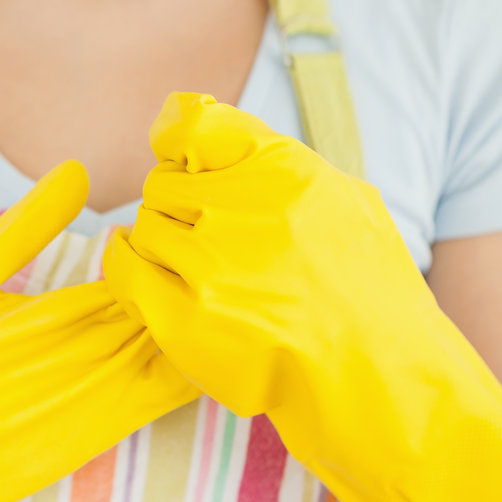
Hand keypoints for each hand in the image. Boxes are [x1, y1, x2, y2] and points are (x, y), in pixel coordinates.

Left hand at [104, 92, 501, 501]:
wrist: (376, 378)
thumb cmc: (366, 292)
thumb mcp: (346, 201)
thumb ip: (275, 161)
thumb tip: (193, 123)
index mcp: (285, 171)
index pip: (194, 124)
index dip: (177, 136)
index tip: (179, 155)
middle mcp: (243, 209)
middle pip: (163, 183)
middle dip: (177, 205)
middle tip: (206, 238)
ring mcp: (210, 266)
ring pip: (145, 227)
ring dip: (163, 245)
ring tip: (201, 272)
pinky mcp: (185, 319)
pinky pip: (125, 272)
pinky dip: (128, 268)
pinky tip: (147, 275)